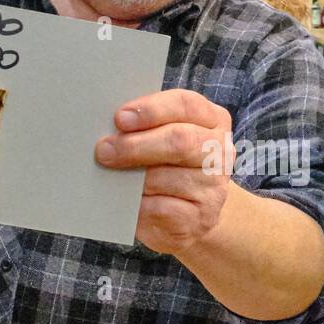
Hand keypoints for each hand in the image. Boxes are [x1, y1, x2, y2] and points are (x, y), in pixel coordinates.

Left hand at [95, 89, 233, 255]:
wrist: (192, 216)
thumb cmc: (170, 168)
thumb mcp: (163, 138)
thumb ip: (146, 128)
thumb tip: (111, 130)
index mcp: (213, 120)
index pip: (186, 105)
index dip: (151, 110)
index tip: (120, 118)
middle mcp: (220, 152)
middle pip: (180, 140)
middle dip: (136, 145)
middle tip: (104, 150)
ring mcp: (213, 188)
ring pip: (165, 177)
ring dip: (132, 178)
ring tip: (112, 177)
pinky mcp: (200, 219)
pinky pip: (161, 208)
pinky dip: (138, 205)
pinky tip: (128, 202)